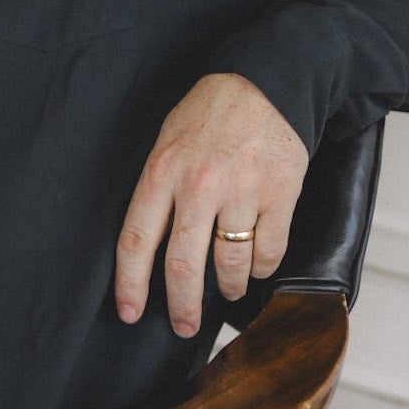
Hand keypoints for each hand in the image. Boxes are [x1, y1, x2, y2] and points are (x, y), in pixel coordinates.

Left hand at [115, 72, 308, 338]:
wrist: (267, 82)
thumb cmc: (210, 114)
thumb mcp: (167, 141)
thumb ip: (158, 189)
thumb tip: (148, 247)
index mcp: (162, 171)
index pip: (137, 240)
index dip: (130, 284)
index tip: (128, 312)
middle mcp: (199, 185)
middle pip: (183, 266)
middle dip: (182, 307)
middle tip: (183, 326)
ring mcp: (242, 192)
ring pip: (231, 266)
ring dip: (229, 288)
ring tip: (228, 290)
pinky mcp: (280, 195)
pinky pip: (269, 253)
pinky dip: (262, 268)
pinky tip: (256, 263)